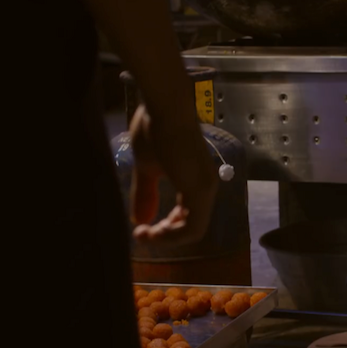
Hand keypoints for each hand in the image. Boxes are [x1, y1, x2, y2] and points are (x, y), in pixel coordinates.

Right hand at [128, 104, 218, 244]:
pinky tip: (153, 231)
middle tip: (141, 235)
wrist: (164, 108)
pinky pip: (192, 228)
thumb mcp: (147, 168)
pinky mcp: (200, 190)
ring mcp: (205, 189)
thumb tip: (140, 220)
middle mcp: (205, 187)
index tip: (140, 229)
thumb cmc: (155, 130)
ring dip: (167, 239)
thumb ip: (146, 193)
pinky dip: (172, 236)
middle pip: (190, 227)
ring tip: (144, 234)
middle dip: (164, 236)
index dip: (164, 229)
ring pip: (193, 231)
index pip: (187, 217)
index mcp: (195, 181)